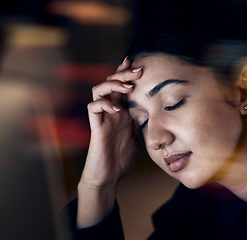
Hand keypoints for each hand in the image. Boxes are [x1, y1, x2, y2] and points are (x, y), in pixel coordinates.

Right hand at [81, 57, 142, 189]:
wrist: (108, 177)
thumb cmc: (120, 158)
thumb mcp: (135, 136)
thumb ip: (138, 123)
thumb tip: (152, 113)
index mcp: (121, 113)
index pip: (121, 88)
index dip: (126, 73)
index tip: (136, 63)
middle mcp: (110, 112)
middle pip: (110, 84)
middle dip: (123, 74)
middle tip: (137, 71)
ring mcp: (102, 119)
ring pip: (98, 91)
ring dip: (113, 85)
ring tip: (127, 87)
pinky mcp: (96, 128)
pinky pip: (93, 108)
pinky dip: (104, 104)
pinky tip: (117, 108)